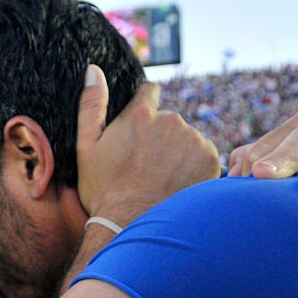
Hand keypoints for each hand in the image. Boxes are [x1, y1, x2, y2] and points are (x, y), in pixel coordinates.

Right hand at [75, 65, 220, 227]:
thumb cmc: (104, 190)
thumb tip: (93, 70)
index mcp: (140, 114)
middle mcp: (171, 120)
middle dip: (161, 138)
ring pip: (187, 139)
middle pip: (170, 120)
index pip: (150, 92)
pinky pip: (203, 156)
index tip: (141, 134)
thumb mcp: (87, 147)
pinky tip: (177, 186)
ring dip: (179, 153)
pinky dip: (194, 168)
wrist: (130, 228)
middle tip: (147, 168)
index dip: (145, 111)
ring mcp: (193, 140)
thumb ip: (92, 105)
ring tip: (162, 180)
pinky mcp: (210, 159)